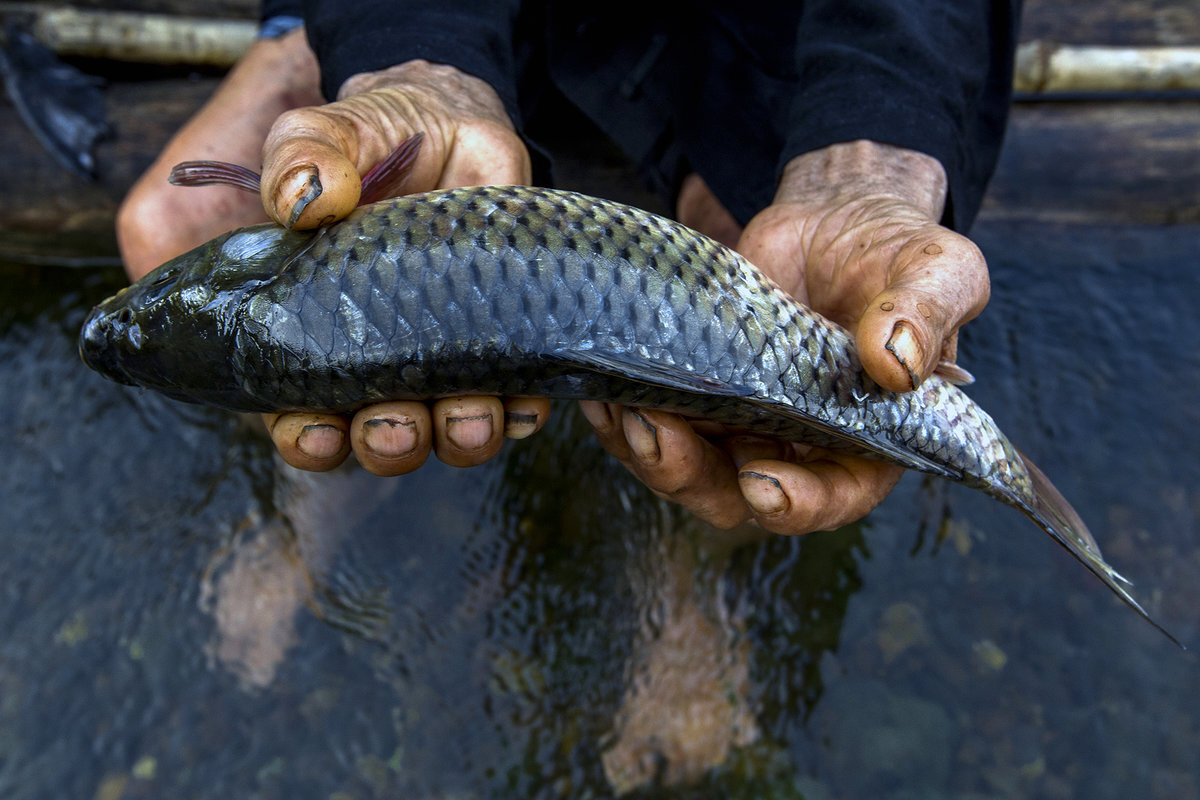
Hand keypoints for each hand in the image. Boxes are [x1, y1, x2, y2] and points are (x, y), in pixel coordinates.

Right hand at [118, 50, 549, 474]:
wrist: (450, 123)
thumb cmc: (371, 139)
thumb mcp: (327, 133)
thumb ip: (304, 157)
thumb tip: (305, 199)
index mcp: (319, 330)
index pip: (301, 411)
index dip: (305, 436)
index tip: (316, 431)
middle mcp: (383, 359)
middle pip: (381, 437)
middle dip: (389, 443)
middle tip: (396, 427)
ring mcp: (449, 355)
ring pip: (451, 431)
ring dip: (459, 436)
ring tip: (469, 417)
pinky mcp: (510, 340)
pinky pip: (520, 398)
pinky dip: (522, 410)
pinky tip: (522, 401)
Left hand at [583, 141, 989, 535]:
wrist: (834, 219)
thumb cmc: (897, 252)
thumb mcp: (937, 272)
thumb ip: (925, 316)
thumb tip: (897, 363)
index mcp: (868, 439)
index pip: (837, 495)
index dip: (800, 504)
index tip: (760, 482)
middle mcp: (799, 445)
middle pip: (739, 496)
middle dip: (691, 477)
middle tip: (656, 432)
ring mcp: (742, 422)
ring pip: (685, 469)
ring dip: (646, 450)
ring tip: (619, 403)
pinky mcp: (698, 392)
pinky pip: (654, 425)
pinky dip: (622, 418)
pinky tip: (600, 392)